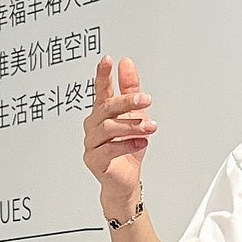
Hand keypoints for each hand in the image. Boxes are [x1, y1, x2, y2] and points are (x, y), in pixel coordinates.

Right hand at [83, 54, 156, 209]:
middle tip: (146, 100)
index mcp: (101, 112)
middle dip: (127, 102)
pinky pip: (109, 149)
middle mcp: (93, 125)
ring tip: (150, 127)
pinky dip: (127, 144)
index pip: (100, 89)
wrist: (126, 181)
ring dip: (131, 126)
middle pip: (106, 108)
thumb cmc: (128, 148)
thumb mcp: (135, 115)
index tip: (107, 60)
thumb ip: (130, 89)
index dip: (103, 74)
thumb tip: (126, 63)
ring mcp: (91, 143)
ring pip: (108, 128)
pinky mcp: (94, 160)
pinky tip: (141, 142)